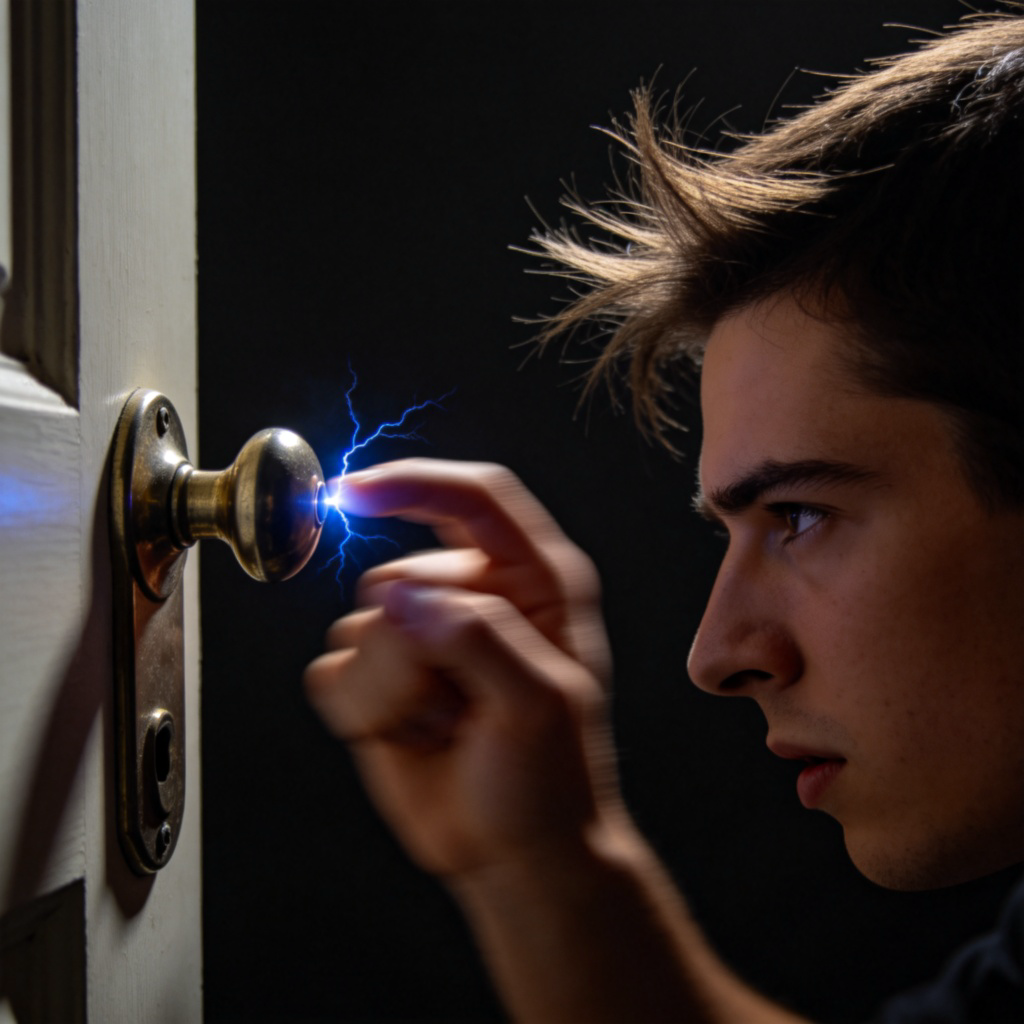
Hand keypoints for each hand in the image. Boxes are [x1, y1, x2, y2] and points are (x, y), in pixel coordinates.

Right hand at [303, 458, 620, 878]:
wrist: (515, 853)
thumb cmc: (549, 779)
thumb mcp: (537, 705)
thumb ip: (478, 638)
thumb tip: (402, 599)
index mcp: (533, 580)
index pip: (475, 499)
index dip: (415, 484)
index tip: (354, 495)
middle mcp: (472, 595)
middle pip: (397, 577)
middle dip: (418, 656)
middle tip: (463, 708)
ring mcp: (419, 636)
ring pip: (358, 627)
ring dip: (395, 692)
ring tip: (446, 724)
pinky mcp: (376, 677)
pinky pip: (332, 669)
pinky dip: (364, 710)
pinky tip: (414, 734)